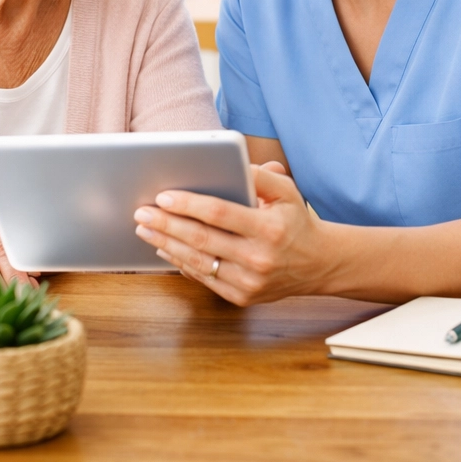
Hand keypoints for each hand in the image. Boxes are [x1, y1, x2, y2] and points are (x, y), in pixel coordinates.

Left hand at [133, 162, 323, 305]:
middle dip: (167, 224)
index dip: (188, 204)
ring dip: (166, 244)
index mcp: (268, 229)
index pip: (219, 213)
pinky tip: (164, 248)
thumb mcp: (287, 191)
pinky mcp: (242, 297)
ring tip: (145, 229)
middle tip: (141, 212)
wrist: (319, 264)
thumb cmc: (296, 221)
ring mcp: (249, 282)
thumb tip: (232, 164)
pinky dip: (181, 263)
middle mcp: (258, 258)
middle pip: (202, 239)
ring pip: (198, 262)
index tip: (163, 195)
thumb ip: (260, 175)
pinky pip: (205, 279)